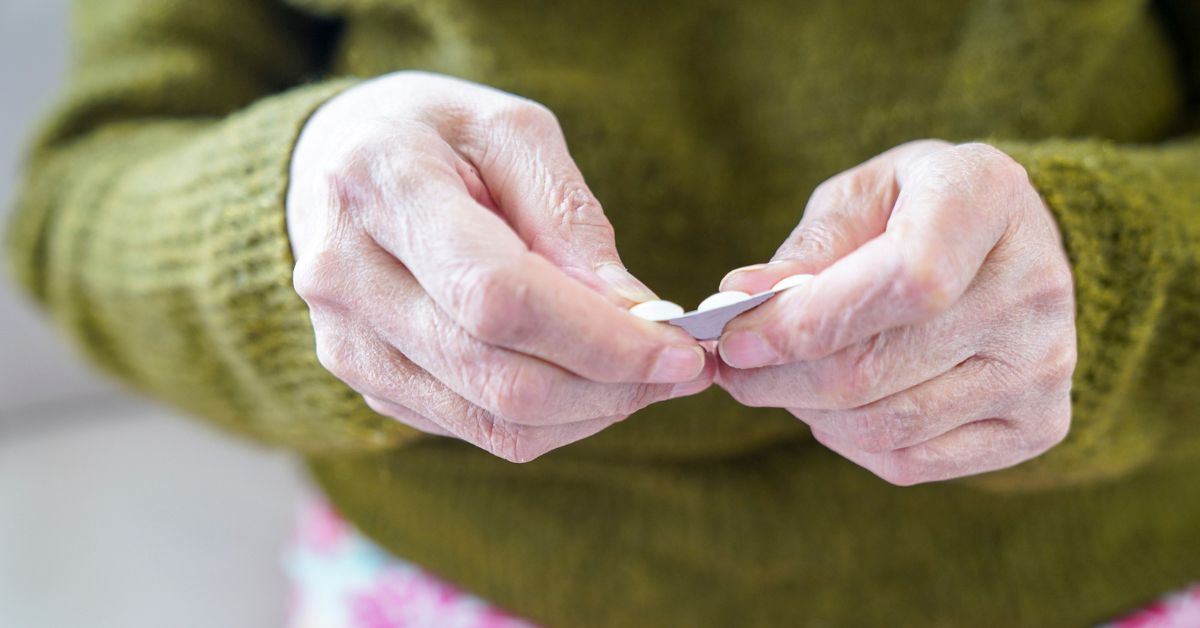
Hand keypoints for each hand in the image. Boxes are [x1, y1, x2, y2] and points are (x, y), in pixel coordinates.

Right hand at [287, 72, 711, 461]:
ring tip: (644, 375)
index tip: (681, 349)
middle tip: (682, 368)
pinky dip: (549, 419)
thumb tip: (633, 313)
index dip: (599, 338)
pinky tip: (586, 380)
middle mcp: (347, 275)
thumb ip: (569, 220)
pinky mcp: (364, 379)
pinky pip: (474, 429)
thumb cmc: (438, 135)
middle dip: (611, 384)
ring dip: (589, 412)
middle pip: (499, 374)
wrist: (339, 162)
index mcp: (382, 186)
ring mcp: (348, 339)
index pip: (498, 297)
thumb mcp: (513, 132)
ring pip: (492, 420)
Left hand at [716, 140, 1075, 484]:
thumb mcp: (860, 196)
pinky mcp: (1038, 423)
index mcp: (987, 199)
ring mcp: (1043, 364)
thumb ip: (806, 248)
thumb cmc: (913, 210)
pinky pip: (912, 461)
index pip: (903, 282)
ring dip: (805, 411)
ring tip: (778, 380)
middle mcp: (1034, 286)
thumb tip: (737, 298)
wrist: (1007, 246)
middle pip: (878, 367)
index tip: (736, 337)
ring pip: (886, 424)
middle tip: (732, 367)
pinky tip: (831, 407)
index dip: (808, 321)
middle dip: (779, 376)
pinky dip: (847, 442)